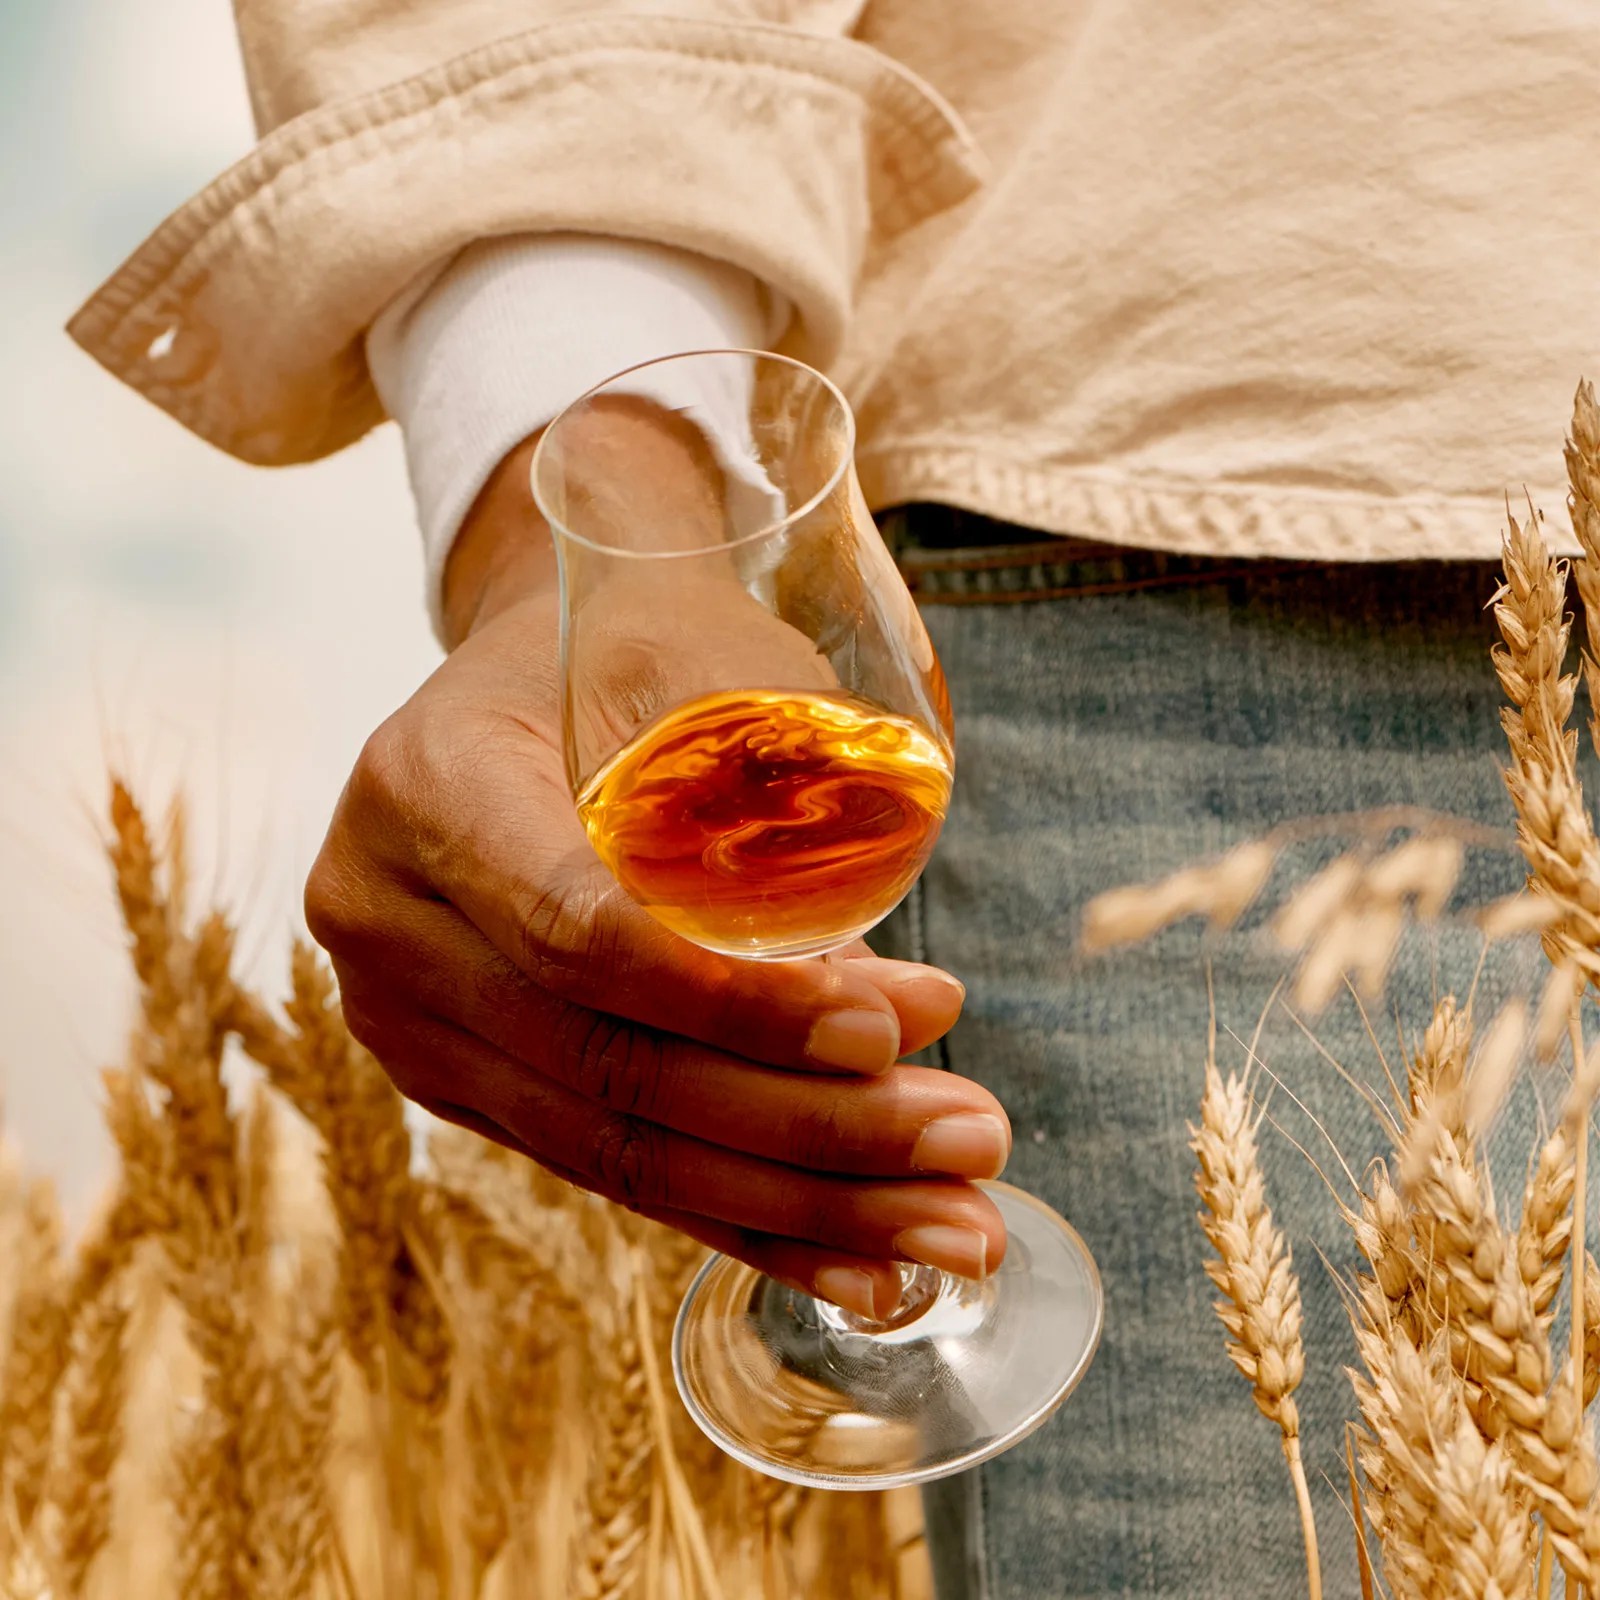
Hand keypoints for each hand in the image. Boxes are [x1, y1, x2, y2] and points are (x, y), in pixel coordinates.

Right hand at [305, 436, 1009, 1319]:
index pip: (579, 930)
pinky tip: (860, 1270)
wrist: (538, 679)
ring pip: (619, 1147)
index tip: (889, 1030)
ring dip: (802, 1201)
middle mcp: (390, 920)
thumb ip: (766, 781)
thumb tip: (877, 986)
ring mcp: (416, 1022)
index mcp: (427, 788)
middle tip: (971, 1142)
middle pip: (610, 1064)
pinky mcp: (472, 1084)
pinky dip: (744, 1224)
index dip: (732, 1002)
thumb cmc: (634, 640)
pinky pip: (612, 1171)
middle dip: (809, 1127)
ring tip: (954, 1227)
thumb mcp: (700, 651)